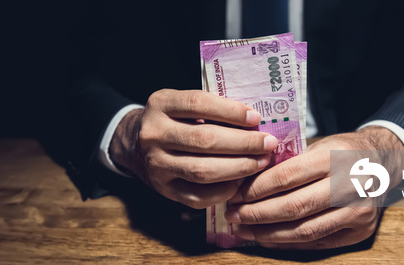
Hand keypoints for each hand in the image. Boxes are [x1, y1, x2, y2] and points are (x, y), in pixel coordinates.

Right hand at [109, 89, 278, 208]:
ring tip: (260, 162)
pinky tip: (240, 182)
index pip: (198, 103)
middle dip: (242, 143)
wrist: (134, 145)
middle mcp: (153, 134)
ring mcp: (156, 164)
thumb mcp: (182, 104)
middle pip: (204, 140)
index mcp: (160, 104)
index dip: (230, 111)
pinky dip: (224, 190)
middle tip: (268, 144)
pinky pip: (198, 196)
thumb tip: (255, 122)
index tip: (256, 118)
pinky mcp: (164, 189)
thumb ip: (211, 109)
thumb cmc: (173, 120)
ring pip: (202, 170)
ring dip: (238, 168)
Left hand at [224, 127, 403, 248]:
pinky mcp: (360, 231)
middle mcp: (350, 185)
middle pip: (293, 207)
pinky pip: (317, 242)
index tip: (235, 194)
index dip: (256, 189)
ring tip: (244, 229)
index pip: (287, 177)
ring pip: (304, 230)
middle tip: (233, 215)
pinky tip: (267, 237)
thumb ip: (288, 163)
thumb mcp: (318, 145)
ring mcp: (358, 211)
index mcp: (335, 157)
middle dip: (256, 214)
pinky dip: (288, 242)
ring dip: (268, 233)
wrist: (383, 162)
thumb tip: (245, 182)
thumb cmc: (342, 152)